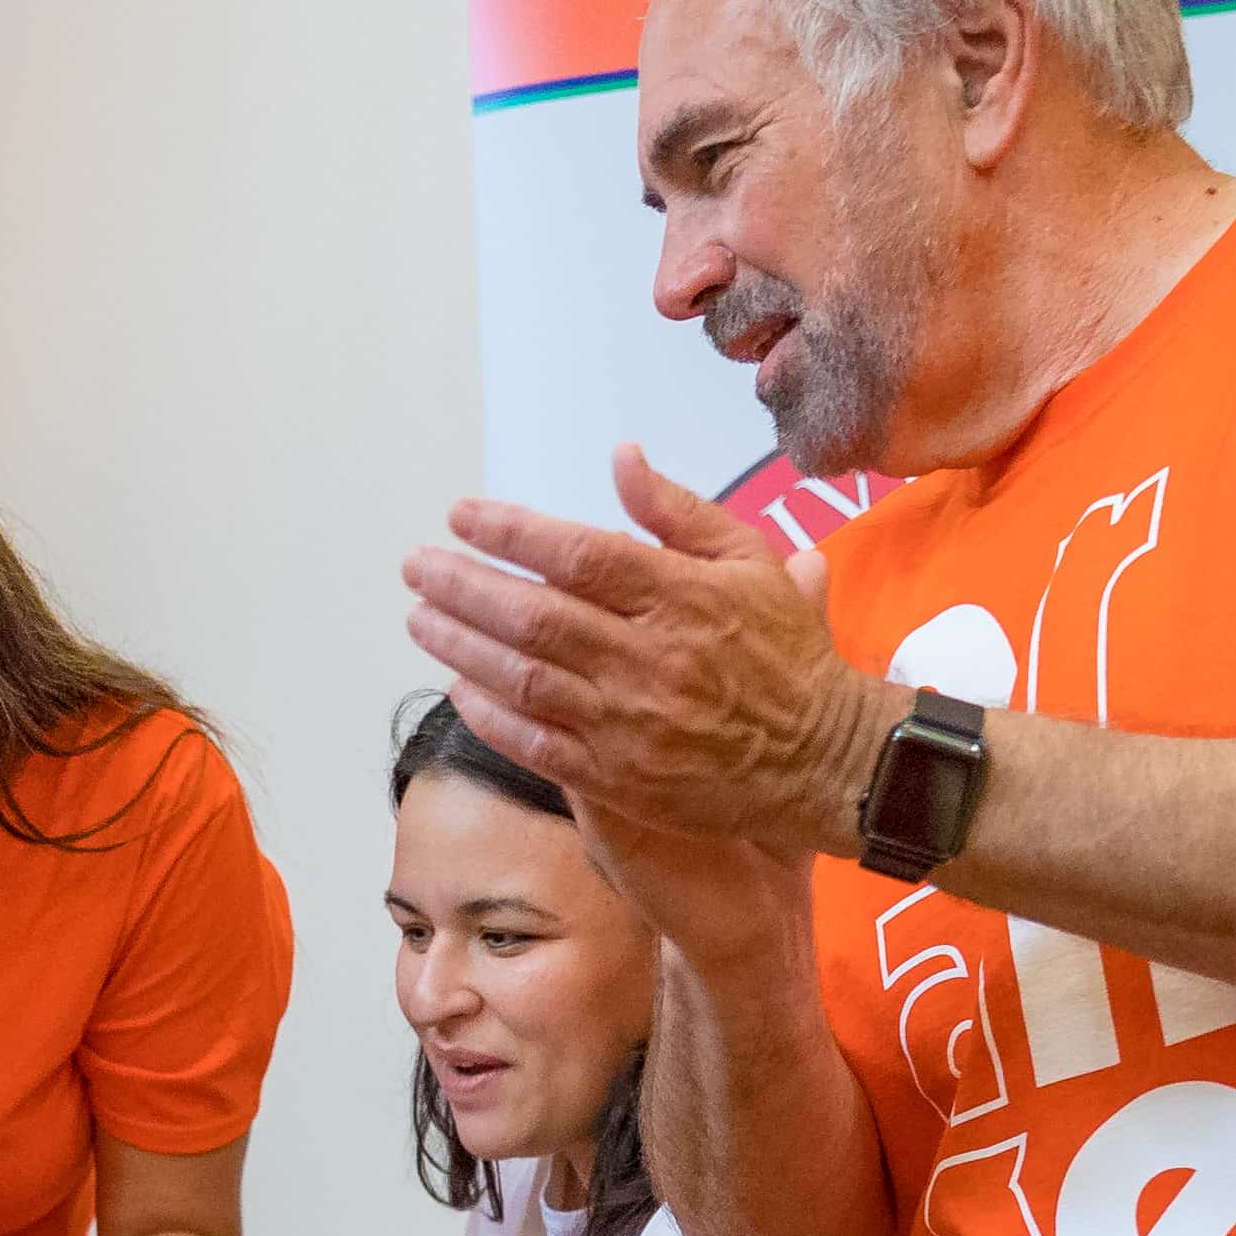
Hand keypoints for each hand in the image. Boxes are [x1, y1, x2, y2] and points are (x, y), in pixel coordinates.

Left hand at [405, 448, 886, 859]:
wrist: (819, 758)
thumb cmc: (784, 651)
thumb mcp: (748, 561)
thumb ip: (676, 511)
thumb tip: (619, 457)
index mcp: (680, 596)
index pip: (577, 554)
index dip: (511, 532)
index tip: (461, 515)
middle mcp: (648, 658)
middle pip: (534, 616)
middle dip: (463, 587)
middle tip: (416, 566)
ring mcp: (628, 723)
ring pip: (524, 679)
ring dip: (461, 646)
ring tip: (419, 618)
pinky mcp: (619, 778)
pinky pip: (536, 744)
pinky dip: (490, 716)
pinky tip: (457, 687)